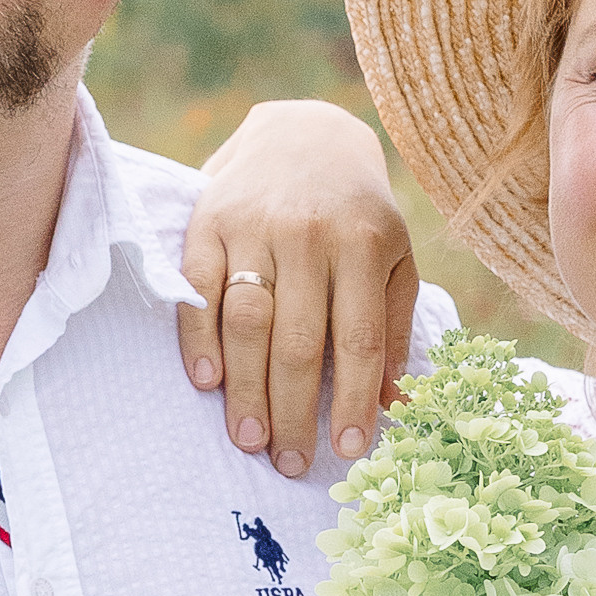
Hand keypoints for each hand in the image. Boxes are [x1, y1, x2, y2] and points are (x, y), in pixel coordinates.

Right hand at [179, 101, 418, 476]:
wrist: (304, 132)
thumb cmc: (358, 212)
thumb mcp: (396, 257)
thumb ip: (394, 326)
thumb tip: (393, 405)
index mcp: (365, 246)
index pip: (360, 340)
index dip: (352, 402)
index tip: (346, 450)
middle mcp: (310, 236)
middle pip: (299, 342)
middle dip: (293, 412)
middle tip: (288, 463)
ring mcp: (255, 226)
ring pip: (248, 323)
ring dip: (246, 390)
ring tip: (248, 441)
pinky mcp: (208, 220)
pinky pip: (199, 288)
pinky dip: (199, 338)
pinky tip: (207, 382)